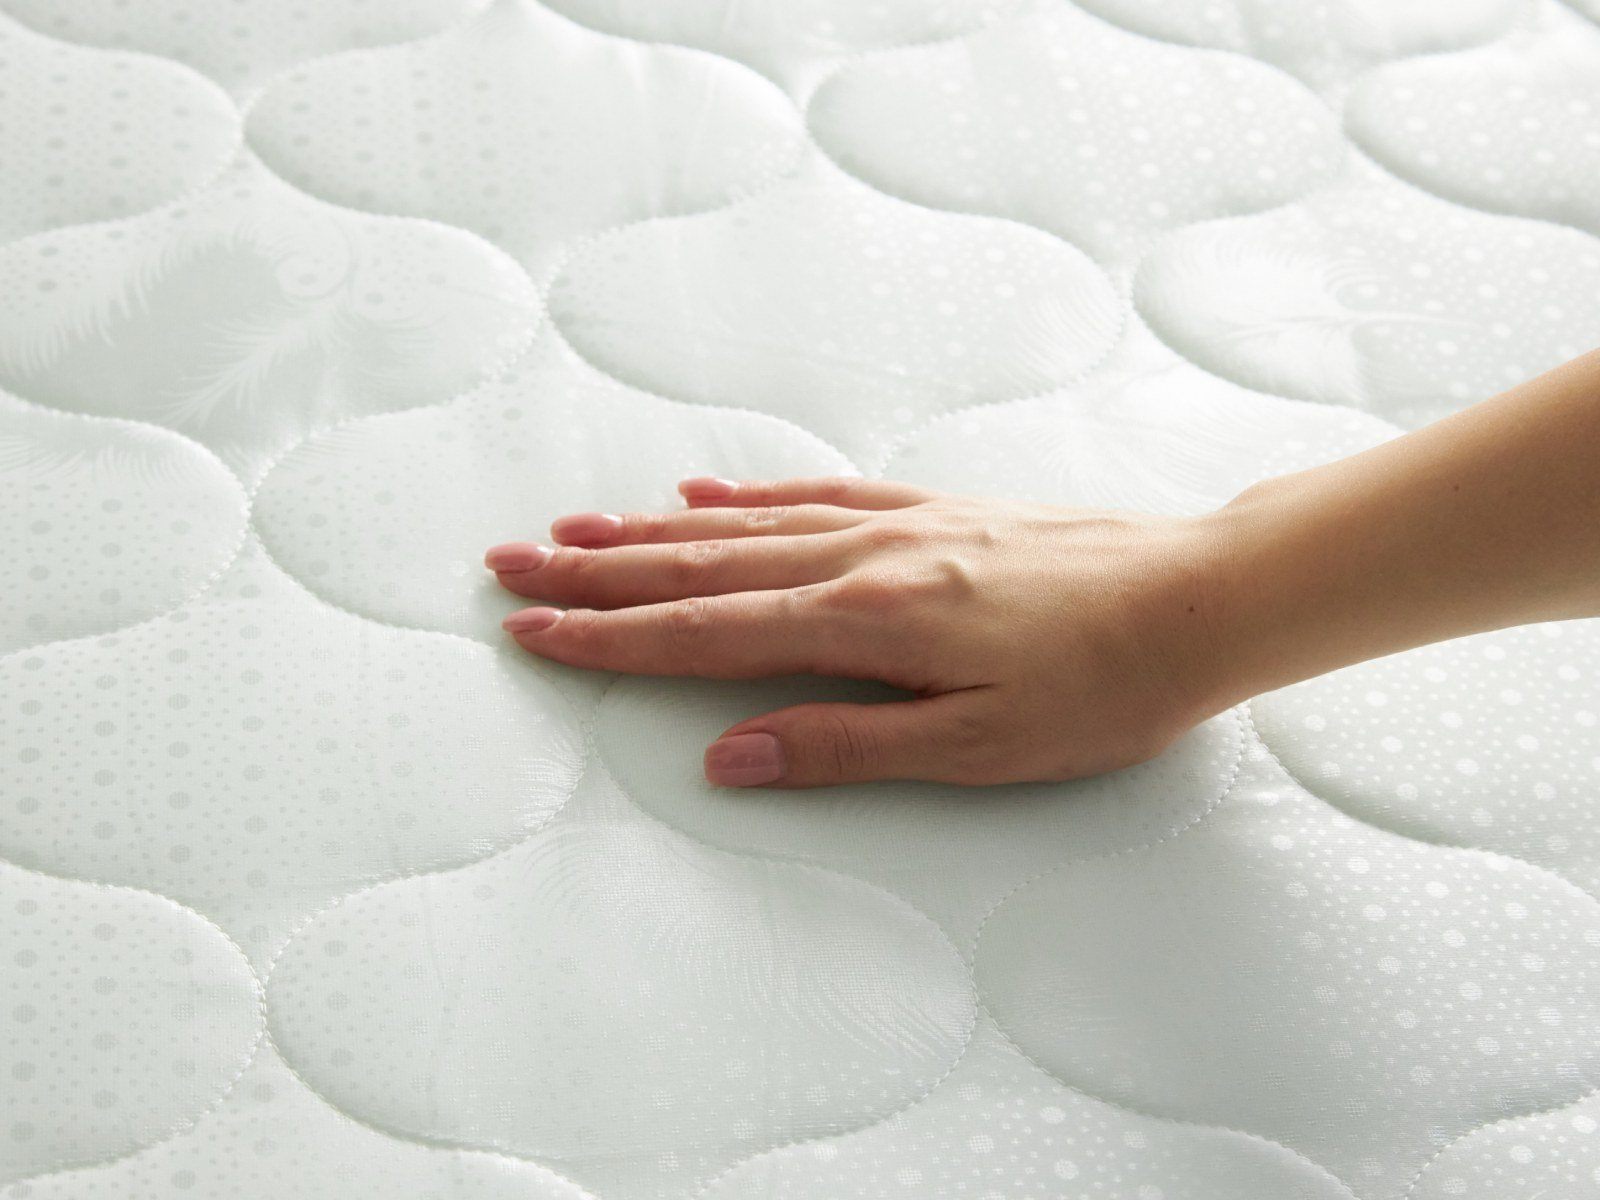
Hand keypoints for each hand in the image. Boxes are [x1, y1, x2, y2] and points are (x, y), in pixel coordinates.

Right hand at [485, 477, 1233, 787]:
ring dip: (651, 529)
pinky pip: (815, 492)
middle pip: (701, 565)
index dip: (611, 640)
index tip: (533, 633)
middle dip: (598, 573)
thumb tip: (728, 758)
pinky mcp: (932, 511)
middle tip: (511, 566)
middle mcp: (866, 557)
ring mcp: (897, 524)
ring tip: (577, 528)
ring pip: (745, 522)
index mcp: (868, 620)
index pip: (706, 635)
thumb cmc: (1104, 685)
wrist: (1199, 595)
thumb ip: (845, 746)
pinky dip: (747, 494)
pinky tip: (707, 490)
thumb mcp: (979, 746)